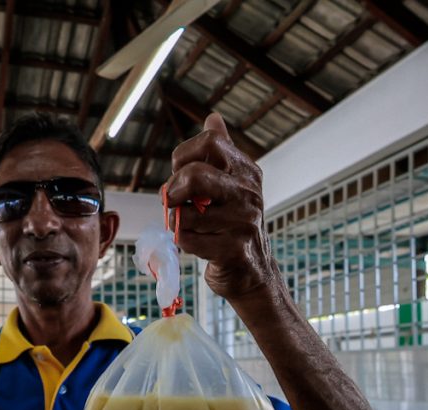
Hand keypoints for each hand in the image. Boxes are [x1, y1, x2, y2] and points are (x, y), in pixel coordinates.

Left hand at [162, 113, 278, 301]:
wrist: (253, 272)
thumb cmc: (233, 224)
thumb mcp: (232, 185)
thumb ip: (221, 152)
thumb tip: (213, 118)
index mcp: (247, 171)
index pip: (208, 143)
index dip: (183, 157)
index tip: (180, 175)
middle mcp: (249, 192)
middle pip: (194, 175)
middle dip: (174, 191)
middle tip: (176, 203)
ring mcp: (244, 222)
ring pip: (185, 214)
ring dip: (177, 223)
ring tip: (191, 227)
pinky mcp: (233, 250)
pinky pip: (187, 239)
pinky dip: (183, 243)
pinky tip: (199, 245)